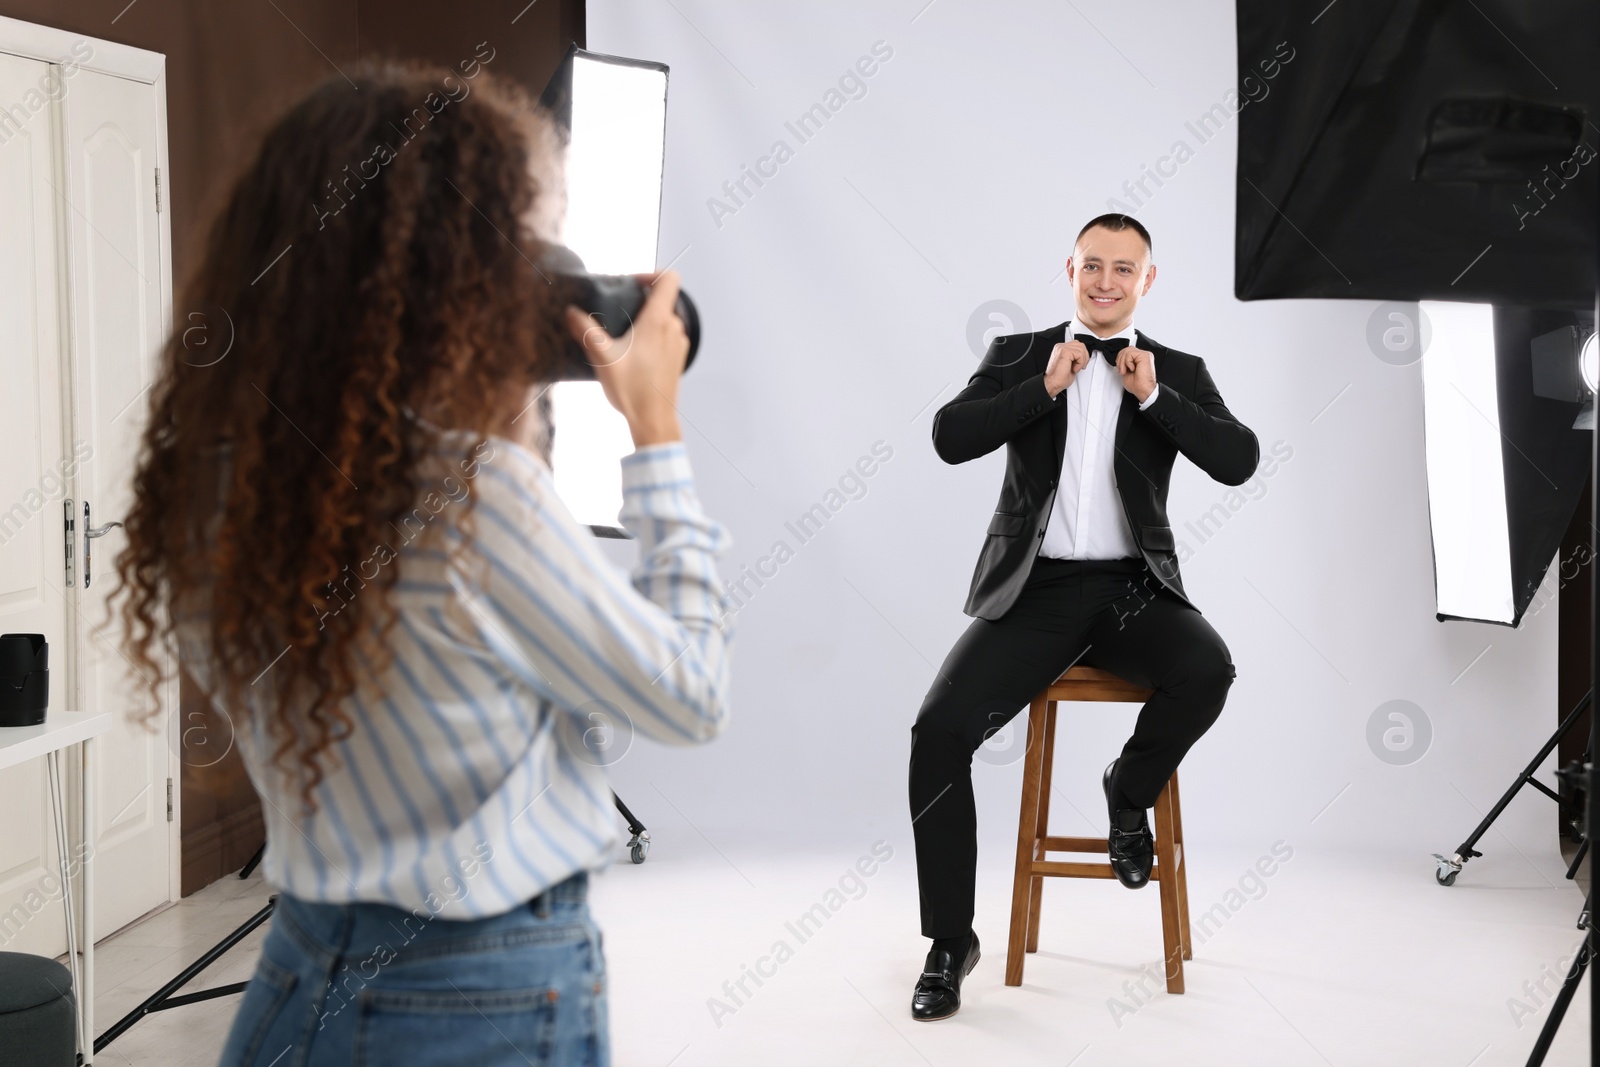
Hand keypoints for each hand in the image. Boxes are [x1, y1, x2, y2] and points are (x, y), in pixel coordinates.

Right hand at [565, 270, 686, 447]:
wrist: (654, 420)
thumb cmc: (632, 390)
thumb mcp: (602, 357)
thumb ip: (585, 331)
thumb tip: (572, 313)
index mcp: (658, 321)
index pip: (669, 279)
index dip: (651, 274)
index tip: (631, 283)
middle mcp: (674, 328)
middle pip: (664, 299)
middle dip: (641, 300)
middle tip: (619, 310)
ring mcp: (679, 344)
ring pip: (665, 318)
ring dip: (646, 320)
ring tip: (623, 334)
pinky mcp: (678, 358)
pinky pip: (667, 336)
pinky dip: (652, 336)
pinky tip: (633, 352)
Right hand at [1044, 340, 1089, 396]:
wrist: (1052, 383)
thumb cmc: (1059, 377)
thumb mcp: (1070, 364)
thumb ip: (1075, 357)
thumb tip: (1084, 355)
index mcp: (1061, 349)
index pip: (1077, 345)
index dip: (1082, 355)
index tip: (1081, 364)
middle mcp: (1060, 347)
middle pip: (1080, 345)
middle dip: (1085, 357)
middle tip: (1081, 366)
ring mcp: (1062, 348)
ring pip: (1082, 349)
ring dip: (1082, 361)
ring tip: (1075, 368)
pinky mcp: (1065, 351)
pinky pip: (1080, 354)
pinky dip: (1080, 363)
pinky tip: (1074, 368)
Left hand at [1116, 345, 1156, 403]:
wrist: (1143, 390)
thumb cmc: (1137, 384)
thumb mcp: (1126, 370)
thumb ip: (1124, 362)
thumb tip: (1119, 358)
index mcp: (1139, 359)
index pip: (1127, 351)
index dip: (1120, 359)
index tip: (1120, 369)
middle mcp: (1143, 355)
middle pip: (1126, 349)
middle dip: (1120, 360)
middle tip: (1121, 370)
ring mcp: (1145, 355)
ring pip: (1127, 351)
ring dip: (1122, 362)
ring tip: (1125, 371)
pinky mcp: (1145, 356)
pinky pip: (1130, 354)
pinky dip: (1127, 362)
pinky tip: (1132, 369)